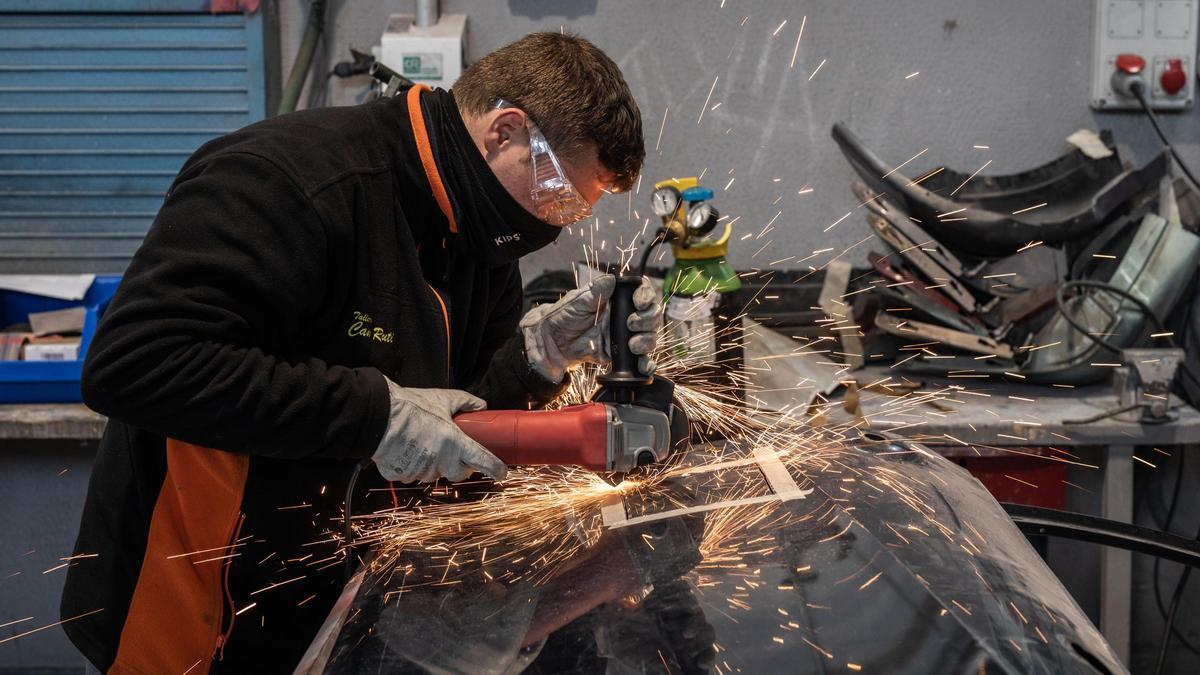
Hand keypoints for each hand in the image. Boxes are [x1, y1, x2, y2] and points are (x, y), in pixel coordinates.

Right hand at [372, 378, 506, 482]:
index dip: (496, 468)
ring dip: (435, 464)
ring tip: (424, 442)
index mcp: (455, 443)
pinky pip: (413, 474)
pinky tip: (408, 449)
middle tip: (454, 450)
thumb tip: (482, 406)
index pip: (483, 462)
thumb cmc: (412, 406)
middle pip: (460, 473)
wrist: (377, 415)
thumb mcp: (443, 399)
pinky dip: (414, 465)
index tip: (501, 472)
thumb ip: (466, 402)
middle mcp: (441, 461)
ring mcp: (421, 471)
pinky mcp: (403, 475)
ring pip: (435, 473)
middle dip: (460, 465)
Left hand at [520, 275, 663, 382]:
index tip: (640, 302)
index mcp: (616, 300)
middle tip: (632, 324)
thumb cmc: (563, 317)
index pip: (642, 294)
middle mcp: (623, 317)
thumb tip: (611, 279)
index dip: (647, 296)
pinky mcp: (619, 355)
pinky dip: (645, 364)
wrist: (551, 343)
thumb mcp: (577, 300)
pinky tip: (643, 364)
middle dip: (648, 320)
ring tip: (632, 344)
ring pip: (649, 338)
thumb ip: (596, 291)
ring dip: (647, 341)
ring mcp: (623, 337)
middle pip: (651, 316)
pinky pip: (639, 361)